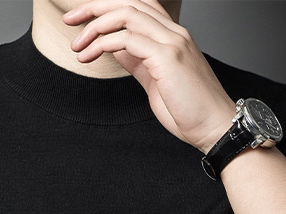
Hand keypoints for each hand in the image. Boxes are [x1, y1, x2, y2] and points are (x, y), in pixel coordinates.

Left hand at [63, 0, 235, 151]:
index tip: (82, 20)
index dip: (108, 8)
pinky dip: (103, 44)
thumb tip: (115, 48)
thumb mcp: (155, 81)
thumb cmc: (189, 111)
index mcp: (172, 37)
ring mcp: (172, 42)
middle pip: (128, 3)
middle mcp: (174, 33)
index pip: (137, 6)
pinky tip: (90, 56)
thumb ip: (137, 61)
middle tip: (70, 22)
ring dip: (95, 28)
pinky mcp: (167, 58)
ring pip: (125, 15)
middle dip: (94, 8)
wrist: (215, 128)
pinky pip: (127, 39)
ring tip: (77, 47)